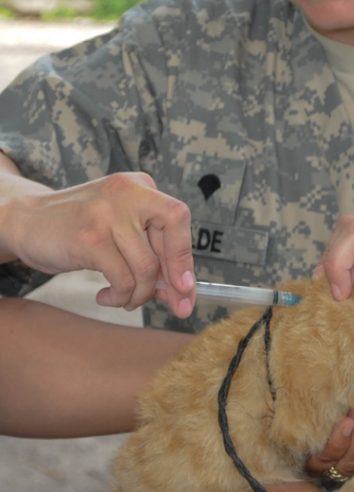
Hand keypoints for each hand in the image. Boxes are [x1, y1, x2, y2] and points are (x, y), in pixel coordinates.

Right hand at [5, 172, 194, 317]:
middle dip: (174, 283)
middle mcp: (128, 194)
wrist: (27, 221)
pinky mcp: (90, 239)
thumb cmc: (80, 229)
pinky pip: (122, 279)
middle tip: (176, 306)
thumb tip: (182, 290)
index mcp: (141, 185)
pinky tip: (108, 296)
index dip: (185, 257)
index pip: (179, 220)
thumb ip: (151, 249)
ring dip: (139, 294)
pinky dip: (120, 296)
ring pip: (146, 268)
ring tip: (126, 299)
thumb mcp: (121, 228)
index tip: (187, 288)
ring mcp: (108, 215)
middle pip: (169, 244)